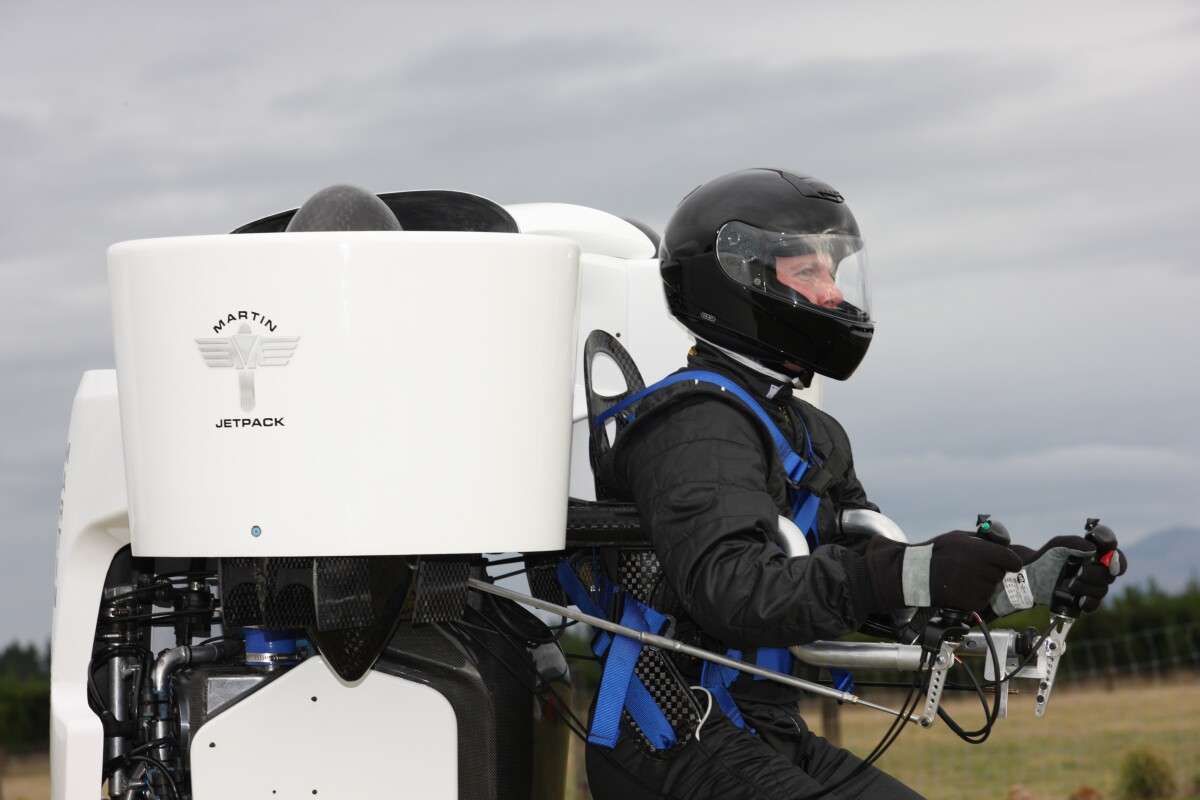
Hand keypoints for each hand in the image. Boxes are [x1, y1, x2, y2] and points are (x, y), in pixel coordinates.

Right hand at [868, 532, 1022, 612]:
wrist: (916, 574)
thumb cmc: (937, 553)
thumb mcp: (957, 537)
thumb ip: (981, 540)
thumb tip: (1001, 543)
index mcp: (977, 551)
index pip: (1010, 560)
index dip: (1011, 561)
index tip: (1009, 562)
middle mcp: (978, 569)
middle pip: (1000, 573)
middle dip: (991, 570)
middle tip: (975, 568)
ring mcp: (974, 587)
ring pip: (991, 587)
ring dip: (983, 584)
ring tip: (964, 578)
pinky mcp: (969, 602)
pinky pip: (982, 599)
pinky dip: (976, 595)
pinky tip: (962, 588)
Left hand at [990, 535, 1126, 616]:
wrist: (1031, 576)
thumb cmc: (1046, 557)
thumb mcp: (1057, 544)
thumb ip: (1074, 542)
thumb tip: (1093, 549)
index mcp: (1095, 555)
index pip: (1116, 557)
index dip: (1117, 560)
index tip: (1110, 562)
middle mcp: (1096, 571)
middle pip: (1109, 575)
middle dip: (1095, 574)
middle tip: (1079, 573)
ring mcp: (1090, 587)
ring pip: (1102, 590)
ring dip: (1087, 587)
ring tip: (1070, 584)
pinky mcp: (1083, 600)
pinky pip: (1094, 605)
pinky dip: (1089, 603)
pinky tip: (1080, 600)